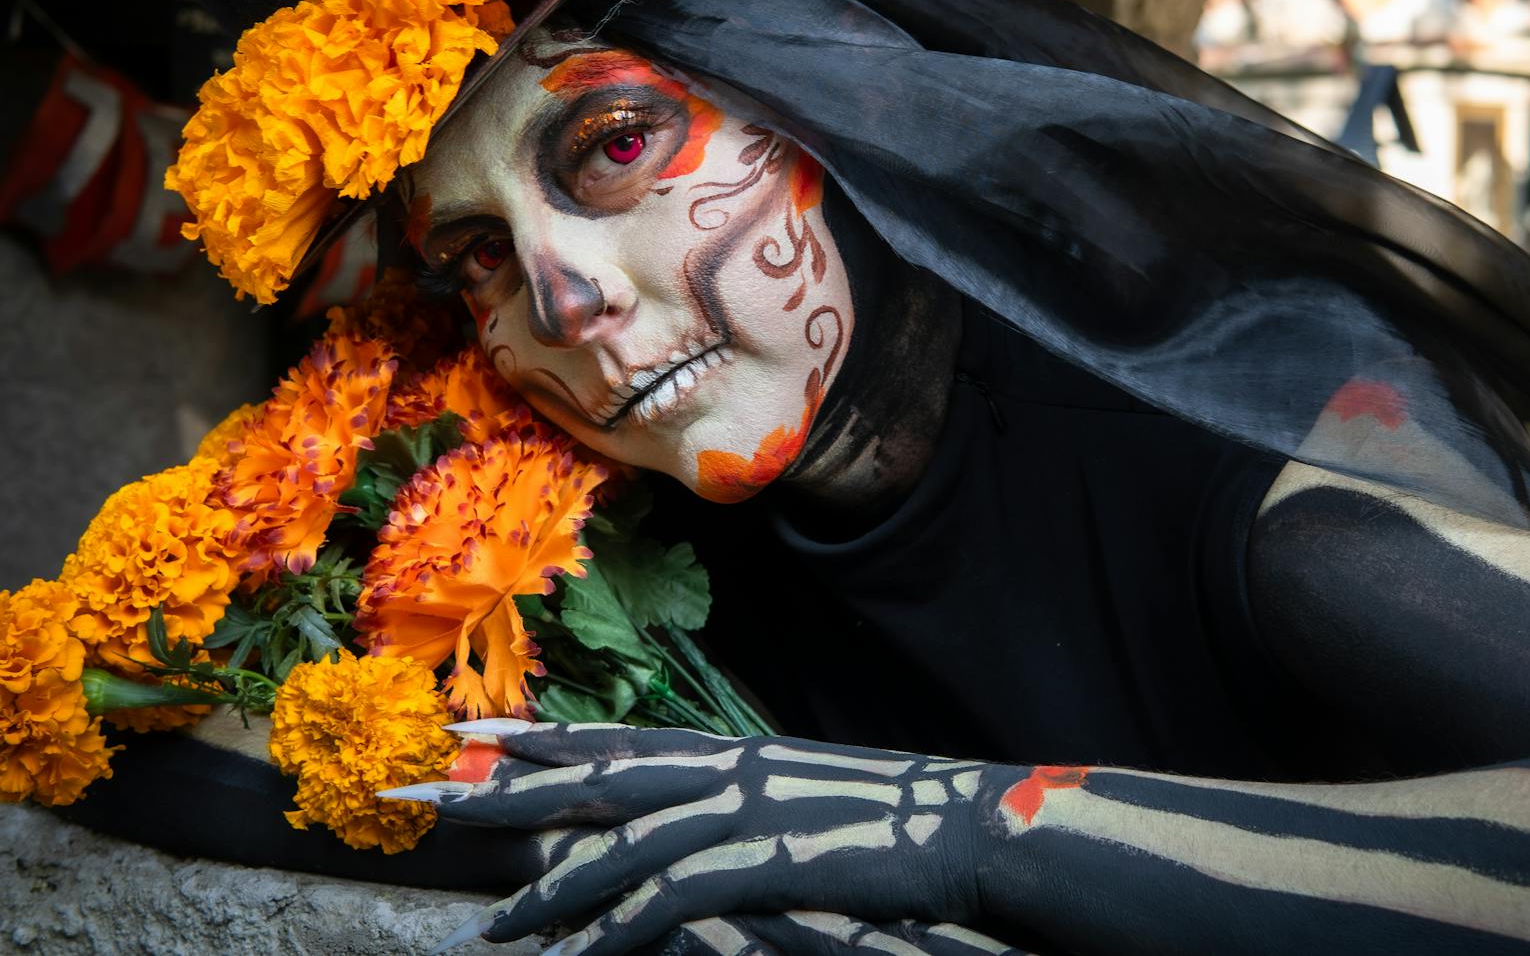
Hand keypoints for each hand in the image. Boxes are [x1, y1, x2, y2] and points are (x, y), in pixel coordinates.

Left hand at [389, 720, 1027, 954]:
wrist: (974, 824)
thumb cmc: (895, 817)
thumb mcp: (807, 796)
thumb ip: (742, 803)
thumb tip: (691, 820)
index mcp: (730, 751)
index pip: (612, 739)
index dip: (535, 738)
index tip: (465, 733)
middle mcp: (722, 771)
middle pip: (589, 779)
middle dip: (498, 790)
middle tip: (415, 793)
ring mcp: (740, 815)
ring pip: (614, 851)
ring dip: (546, 895)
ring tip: (488, 931)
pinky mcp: (762, 865)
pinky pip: (665, 906)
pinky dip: (613, 935)